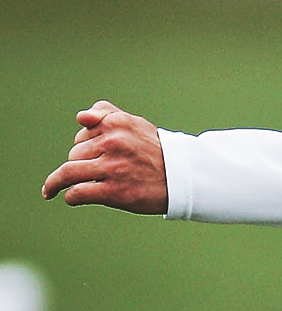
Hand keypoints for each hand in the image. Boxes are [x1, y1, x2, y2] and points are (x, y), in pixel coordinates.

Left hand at [42, 100, 167, 213]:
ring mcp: (113, 167)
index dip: (88, 145)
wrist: (182, 179)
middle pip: (74, 154)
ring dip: (70, 181)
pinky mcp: (114, 191)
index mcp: (117, 123)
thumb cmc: (156, 152)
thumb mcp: (135, 124)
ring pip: (69, 172)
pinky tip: (73, 198)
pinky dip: (70, 197)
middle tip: (104, 171)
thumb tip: (81, 117)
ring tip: (83, 185)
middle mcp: (114, 142)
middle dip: (83, 163)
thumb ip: (106, 113)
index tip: (99, 155)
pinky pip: (77, 193)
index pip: (82, 134)